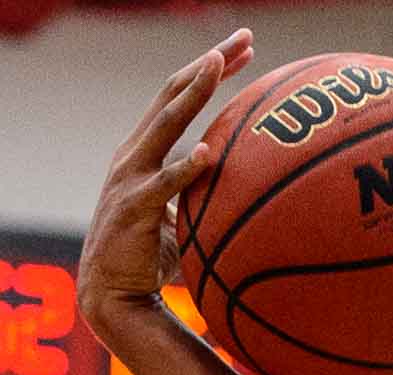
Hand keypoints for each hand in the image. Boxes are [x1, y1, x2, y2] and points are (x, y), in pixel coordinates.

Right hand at [77, 30, 253, 333]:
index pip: (181, 97)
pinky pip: (163, 187)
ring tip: (216, 65)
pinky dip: (184, 169)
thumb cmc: (153, 256)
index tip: (245, 49)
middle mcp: (136, 153)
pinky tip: (206, 154)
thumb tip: (253, 188)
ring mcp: (131, 176)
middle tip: (243, 38)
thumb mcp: (190, 217)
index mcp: (147, 150)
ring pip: (164, 125)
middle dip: (209, 62)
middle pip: (174, 94)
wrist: (116, 295)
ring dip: (192, 93)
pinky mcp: (133, 208)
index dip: (211, 70)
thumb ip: (210, 195)